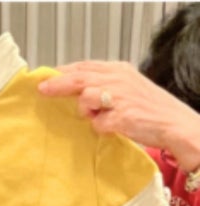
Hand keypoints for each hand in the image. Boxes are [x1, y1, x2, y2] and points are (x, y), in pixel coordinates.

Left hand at [38, 60, 199, 171]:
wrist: (174, 124)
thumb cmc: (150, 110)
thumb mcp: (127, 89)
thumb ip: (104, 87)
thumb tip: (77, 95)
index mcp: (119, 71)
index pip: (85, 67)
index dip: (63, 72)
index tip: (47, 78)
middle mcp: (118, 80)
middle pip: (80, 78)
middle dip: (58, 84)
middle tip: (42, 90)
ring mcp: (120, 98)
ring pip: (86, 98)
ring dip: (86, 111)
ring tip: (97, 117)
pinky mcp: (122, 117)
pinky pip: (98, 124)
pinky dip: (100, 128)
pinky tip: (110, 128)